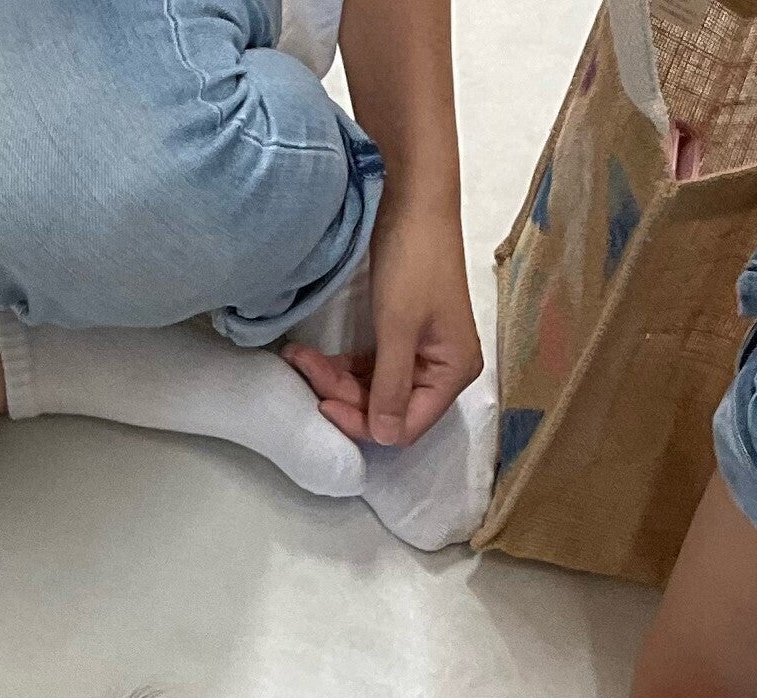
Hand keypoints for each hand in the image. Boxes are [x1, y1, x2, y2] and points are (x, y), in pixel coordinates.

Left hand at [281, 183, 479, 449]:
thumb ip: (391, 386)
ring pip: (373, 389)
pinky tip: (315, 356)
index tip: (323, 403)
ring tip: (302, 358)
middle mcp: (442, 369)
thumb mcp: (399, 327)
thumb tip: (386, 437)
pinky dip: (343, 366)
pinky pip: (370, 367)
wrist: (414, 200)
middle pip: (387, 408)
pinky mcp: (402, 336)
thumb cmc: (414, 260)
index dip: (363, 422)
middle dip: (344, 395)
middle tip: (306, 368)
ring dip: (336, 380)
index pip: (405, 425)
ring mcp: (421, 353)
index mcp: (454, 372)